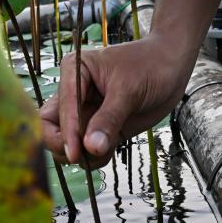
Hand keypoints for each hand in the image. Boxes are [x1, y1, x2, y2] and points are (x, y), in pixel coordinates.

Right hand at [39, 35, 192, 168]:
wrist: (172, 65)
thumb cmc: (151, 65)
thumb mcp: (129, 91)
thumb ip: (109, 119)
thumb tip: (90, 149)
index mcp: (73, 71)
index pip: (57, 110)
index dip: (65, 133)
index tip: (76, 153)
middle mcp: (73, 93)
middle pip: (49, 129)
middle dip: (64, 147)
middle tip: (84, 155)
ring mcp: (84, 113)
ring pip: (66, 145)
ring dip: (84, 155)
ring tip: (110, 146)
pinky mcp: (98, 128)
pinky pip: (86, 152)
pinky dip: (96, 157)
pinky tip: (114, 146)